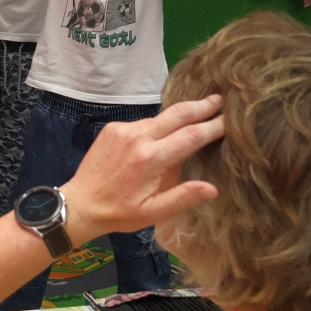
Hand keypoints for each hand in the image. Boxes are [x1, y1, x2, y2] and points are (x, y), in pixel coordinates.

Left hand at [59, 95, 223, 242]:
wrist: (80, 203)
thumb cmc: (120, 212)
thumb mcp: (154, 212)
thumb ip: (183, 197)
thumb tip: (213, 188)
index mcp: (150, 159)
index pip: (191, 136)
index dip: (212, 126)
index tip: (229, 121)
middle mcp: (138, 138)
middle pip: (177, 115)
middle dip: (201, 106)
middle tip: (220, 98)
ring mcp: (124, 130)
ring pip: (160, 117)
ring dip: (181, 114)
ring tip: (200, 110)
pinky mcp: (113, 128)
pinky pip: (144, 122)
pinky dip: (159, 124)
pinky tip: (168, 128)